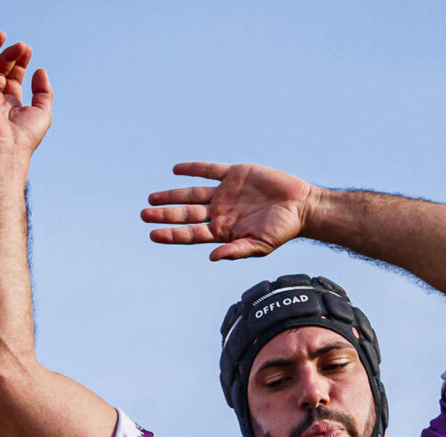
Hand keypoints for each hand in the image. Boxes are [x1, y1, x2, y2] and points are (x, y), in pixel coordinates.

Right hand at [0, 32, 51, 154]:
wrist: (6, 148)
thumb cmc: (25, 136)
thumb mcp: (43, 111)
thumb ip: (44, 91)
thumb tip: (40, 70)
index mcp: (9, 104)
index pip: (12, 76)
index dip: (19, 61)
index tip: (27, 49)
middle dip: (9, 55)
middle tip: (21, 45)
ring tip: (2, 36)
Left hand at [142, 162, 319, 260]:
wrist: (301, 206)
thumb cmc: (282, 230)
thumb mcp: (259, 245)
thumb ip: (235, 250)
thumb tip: (212, 257)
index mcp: (223, 231)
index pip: (191, 234)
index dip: (172, 234)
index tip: (152, 234)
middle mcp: (220, 212)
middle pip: (187, 214)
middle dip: (166, 215)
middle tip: (144, 214)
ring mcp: (225, 193)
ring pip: (192, 193)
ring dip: (172, 195)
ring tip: (152, 198)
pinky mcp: (234, 174)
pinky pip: (209, 170)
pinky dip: (193, 169)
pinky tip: (177, 170)